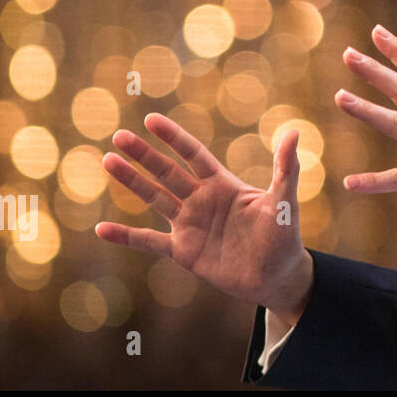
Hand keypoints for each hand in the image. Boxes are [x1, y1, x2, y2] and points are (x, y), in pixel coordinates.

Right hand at [94, 113, 313, 327]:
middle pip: (167, 172)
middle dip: (144, 155)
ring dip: (131, 182)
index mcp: (223, 184)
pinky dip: (126, 236)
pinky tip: (102, 229)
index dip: (173, 138)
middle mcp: (202, 200)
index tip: (151, 119)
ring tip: (108, 161)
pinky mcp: (183, 250)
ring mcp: (190, 224)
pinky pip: (149, 241)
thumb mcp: (284, 201)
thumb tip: (295, 131)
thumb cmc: (283, 236)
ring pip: (154, 198)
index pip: (193, 154)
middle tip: (119, 136)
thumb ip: (285, 168)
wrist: (276, 277)